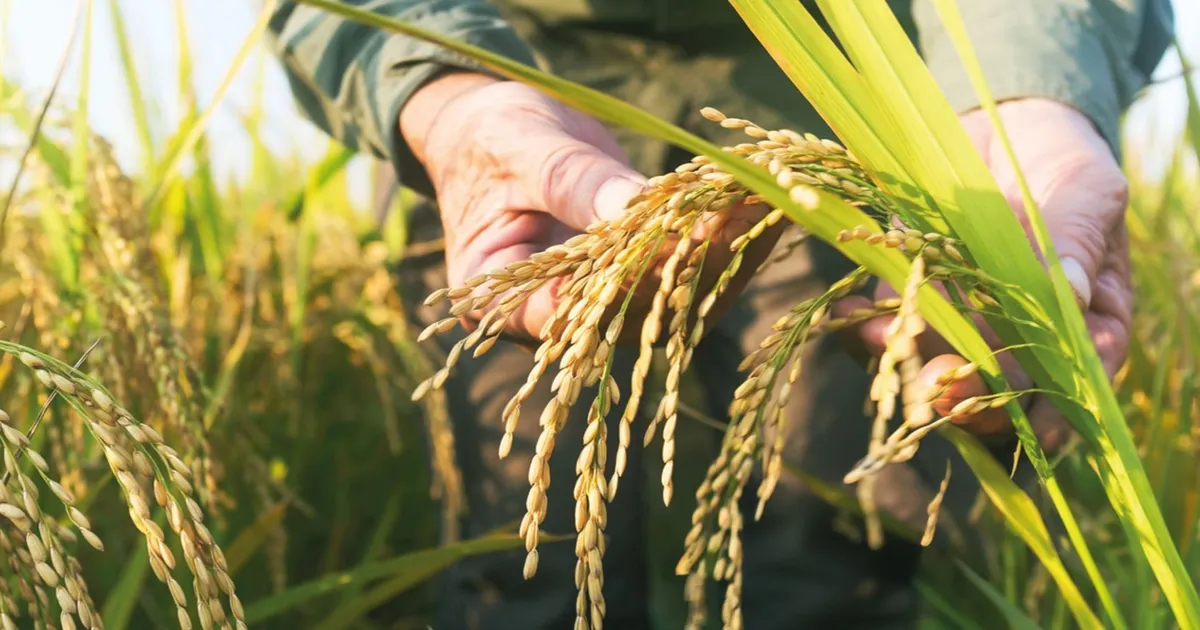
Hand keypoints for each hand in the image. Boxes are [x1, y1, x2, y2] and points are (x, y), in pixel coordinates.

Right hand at [400, 73, 779, 344]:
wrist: (497, 133)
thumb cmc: (489, 139)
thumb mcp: (519, 148)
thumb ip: (570, 182)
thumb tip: (633, 207)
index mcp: (502, 301)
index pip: (565, 314)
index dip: (622, 287)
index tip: (675, 245)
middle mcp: (558, 320)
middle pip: (632, 313)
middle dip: (691, 264)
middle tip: (741, 216)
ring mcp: (604, 304)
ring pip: (673, 301)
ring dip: (725, 254)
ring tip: (765, 202)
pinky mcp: (641, 279)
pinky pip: (689, 271)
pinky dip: (726, 238)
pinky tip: (761, 202)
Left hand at [834, 98, 1131, 451]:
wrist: (1002, 122)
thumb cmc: (1064, 158)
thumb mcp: (1086, 190)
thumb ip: (1077, 240)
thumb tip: (1073, 295)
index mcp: (1085, 321)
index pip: (1074, 380)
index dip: (1054, 409)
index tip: (1031, 423)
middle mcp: (1022, 333)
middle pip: (1000, 387)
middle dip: (968, 393)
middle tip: (938, 387)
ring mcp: (964, 319)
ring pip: (938, 362)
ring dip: (908, 363)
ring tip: (882, 342)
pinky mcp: (916, 295)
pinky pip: (892, 324)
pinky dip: (868, 328)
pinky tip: (849, 316)